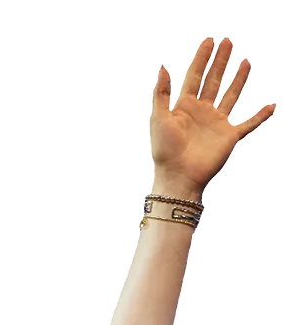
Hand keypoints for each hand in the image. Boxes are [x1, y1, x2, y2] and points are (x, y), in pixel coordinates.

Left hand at [149, 36, 275, 195]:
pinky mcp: (228, 137)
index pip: (195, 76)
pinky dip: (260, 116)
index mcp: (185, 106)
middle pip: (213, 81)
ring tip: (245, 62)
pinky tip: (270, 107)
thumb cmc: (164, 151)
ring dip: (238, 80)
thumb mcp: (158, 119)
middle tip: (227, 43)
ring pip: (230, 96)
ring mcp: (216, 123)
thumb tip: (164, 68)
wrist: (178, 177)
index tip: (209, 42)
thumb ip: (162, 94)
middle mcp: (202, 112)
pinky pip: (248, 124)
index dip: (202, 58)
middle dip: (220, 62)